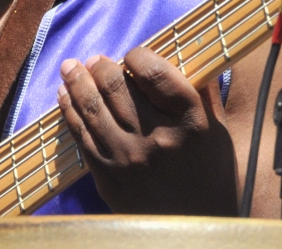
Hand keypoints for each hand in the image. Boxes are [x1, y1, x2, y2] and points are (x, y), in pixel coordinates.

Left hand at [57, 46, 237, 215]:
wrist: (195, 229)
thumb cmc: (211, 174)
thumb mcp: (218, 130)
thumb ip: (202, 92)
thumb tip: (184, 57)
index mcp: (189, 120)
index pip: (154, 72)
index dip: (137, 55)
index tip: (133, 53)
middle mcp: (156, 136)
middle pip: (117, 87)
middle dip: (100, 66)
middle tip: (94, 58)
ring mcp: (128, 158)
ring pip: (92, 108)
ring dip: (77, 82)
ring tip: (69, 67)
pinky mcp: (108, 176)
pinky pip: (82, 136)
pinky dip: (70, 111)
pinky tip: (64, 96)